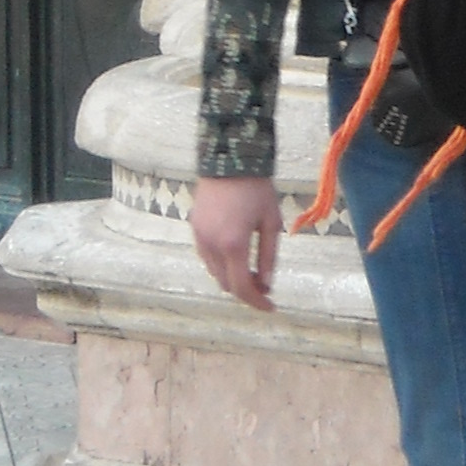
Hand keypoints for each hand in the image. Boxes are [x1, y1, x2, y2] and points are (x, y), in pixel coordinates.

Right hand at [192, 174, 281, 310]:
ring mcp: (200, 237)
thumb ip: (269, 256)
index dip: (256, 301)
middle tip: (265, 286)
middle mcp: (211, 245)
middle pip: (226, 284)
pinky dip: (221, 264)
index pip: (242, 286)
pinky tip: (237, 256)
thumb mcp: (271, 222)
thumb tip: (267, 284)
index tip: (271, 306)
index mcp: (233, 244)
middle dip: (246, 290)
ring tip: (253, 271)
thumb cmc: (257, 189)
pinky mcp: (195, 228)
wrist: (229, 159)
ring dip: (233, 277)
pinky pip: (207, 257)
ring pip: (214, 272)